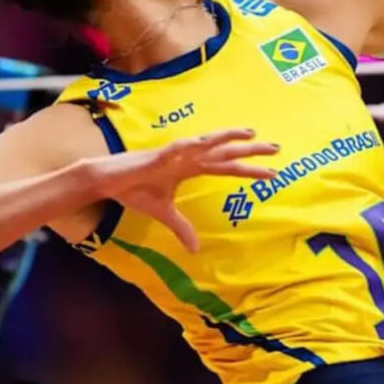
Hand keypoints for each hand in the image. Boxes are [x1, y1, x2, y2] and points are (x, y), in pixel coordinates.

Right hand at [85, 128, 278, 250]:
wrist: (107, 181)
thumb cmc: (135, 190)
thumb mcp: (164, 213)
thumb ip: (181, 227)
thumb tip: (195, 249)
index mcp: (191, 167)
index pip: (226, 167)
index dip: (248, 169)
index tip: (272, 172)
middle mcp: (188, 157)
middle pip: (225, 152)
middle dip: (250, 150)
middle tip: (276, 148)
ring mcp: (175, 153)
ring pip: (207, 143)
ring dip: (227, 138)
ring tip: (249, 134)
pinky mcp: (158, 154)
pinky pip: (179, 147)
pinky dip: (193, 143)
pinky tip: (207, 140)